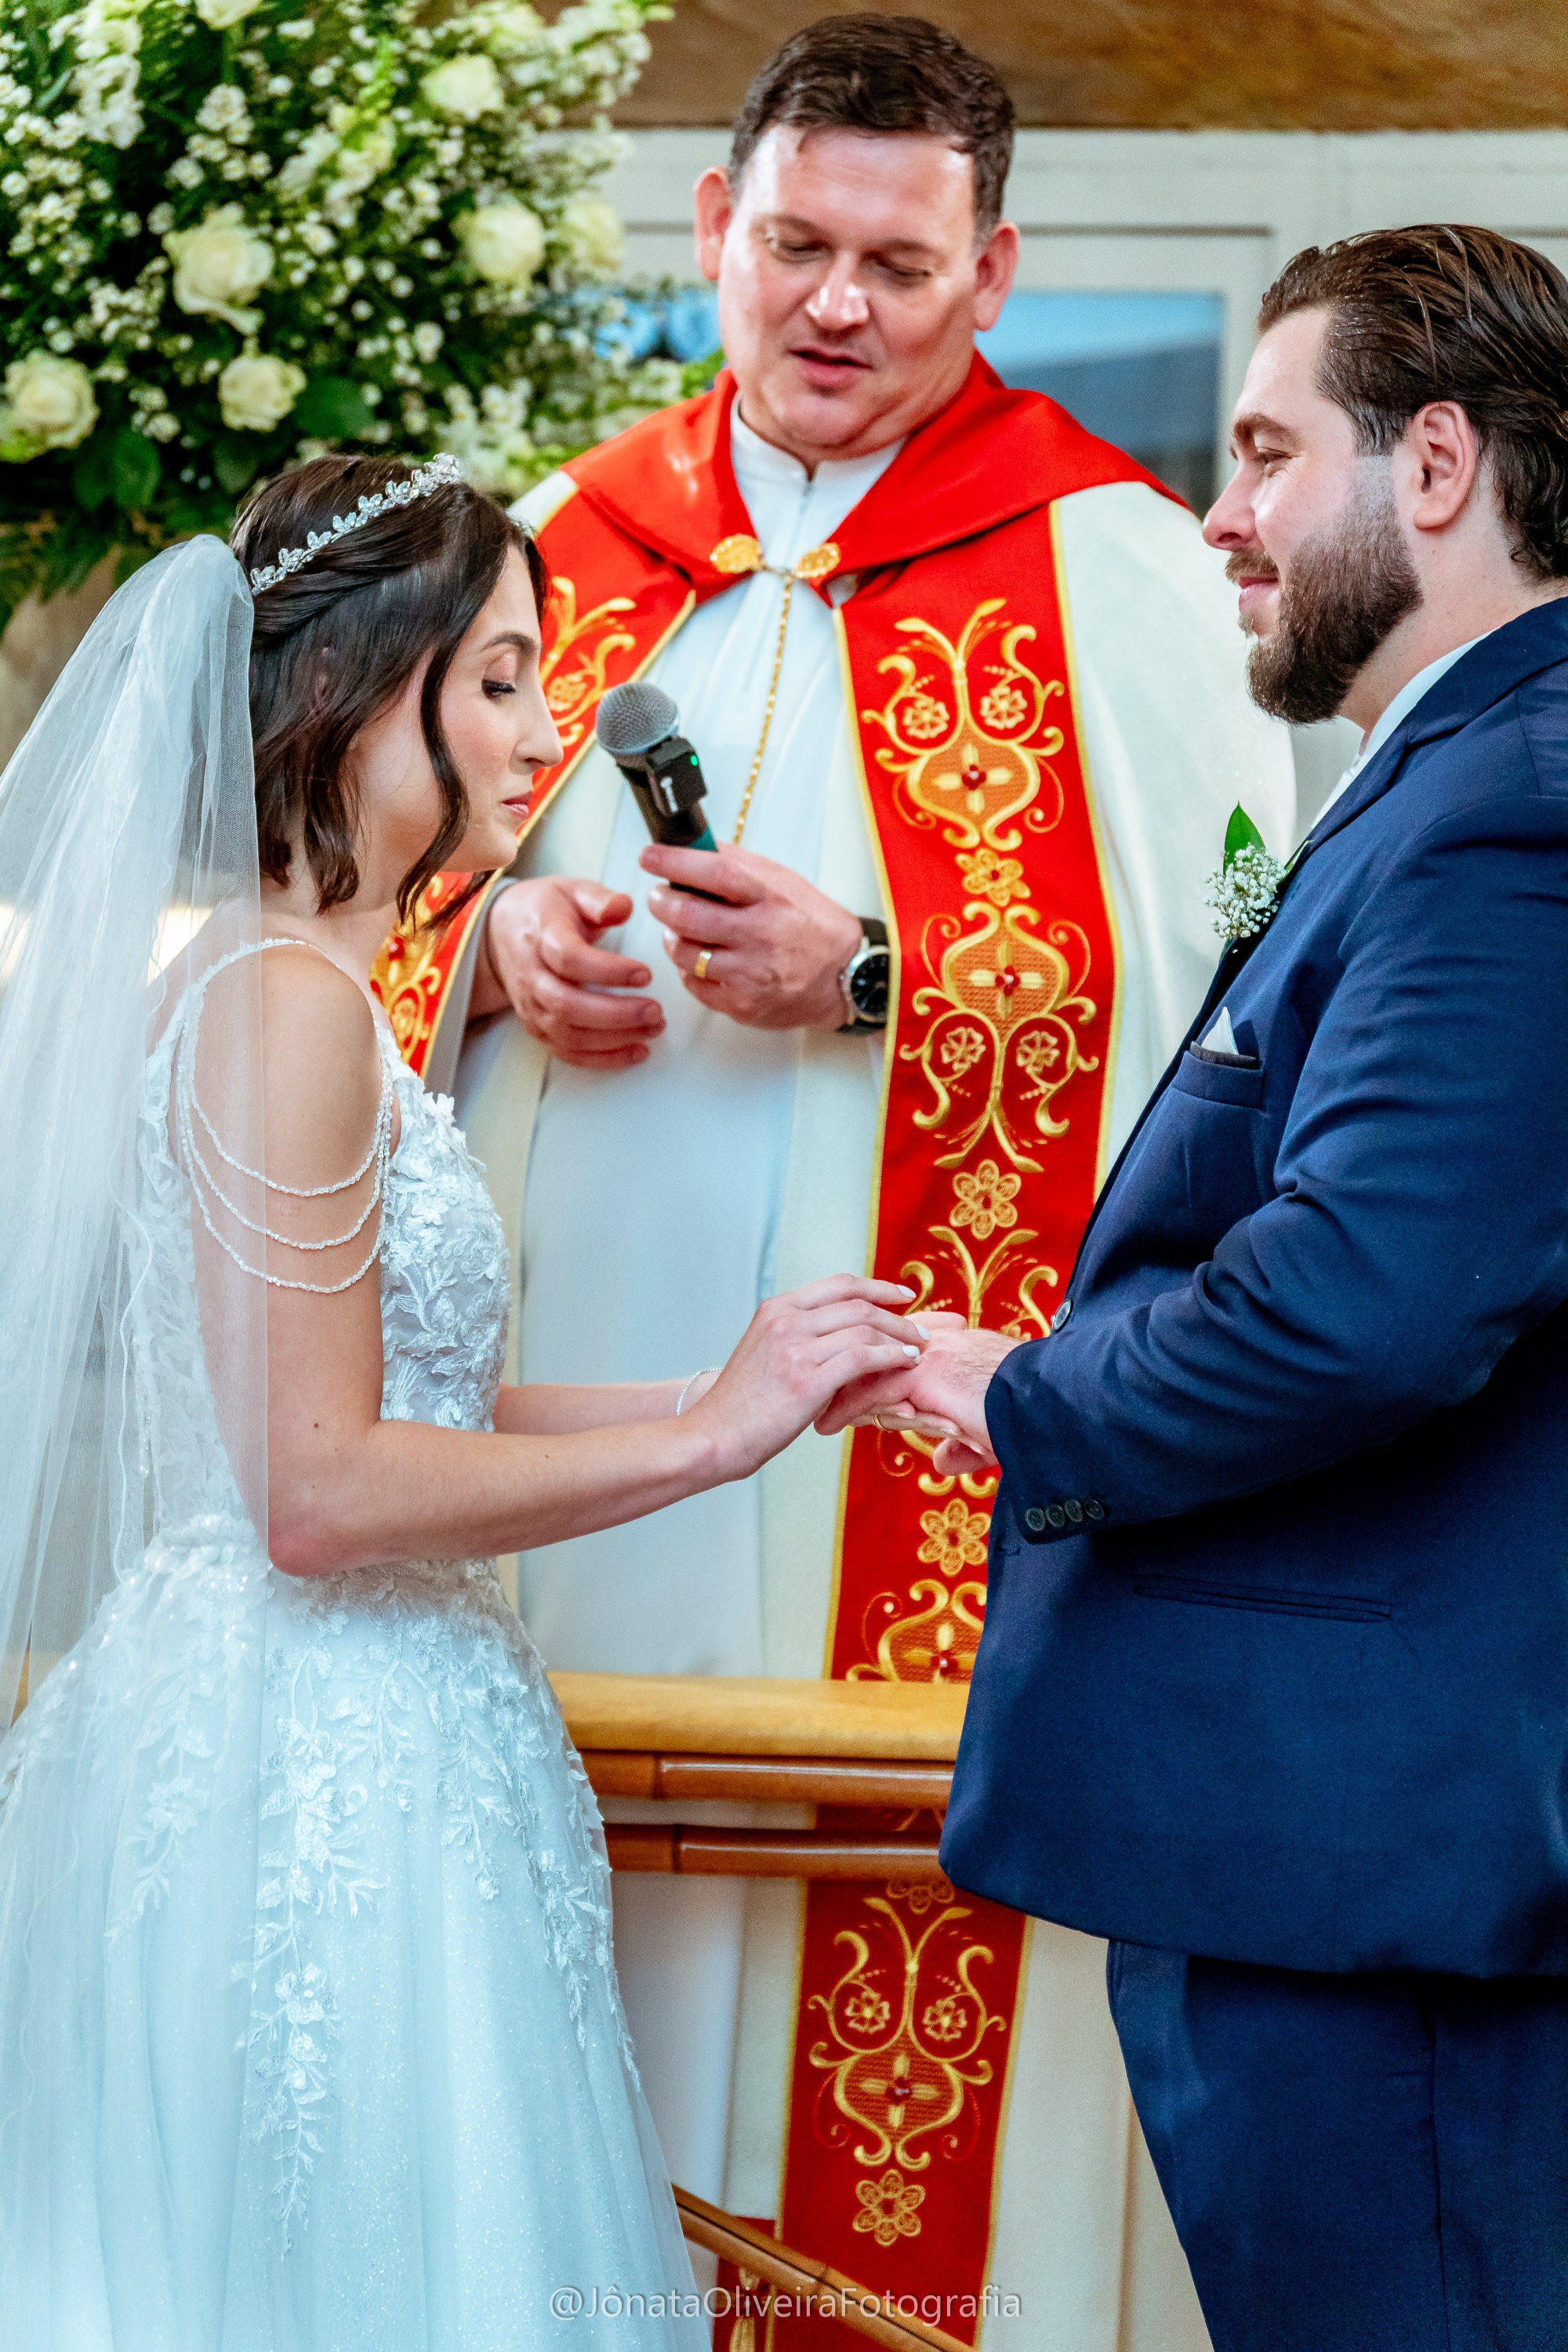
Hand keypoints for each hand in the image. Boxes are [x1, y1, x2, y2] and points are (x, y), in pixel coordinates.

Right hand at [474, 877, 664, 1069]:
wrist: (501, 932)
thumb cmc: (545, 910)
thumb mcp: (572, 890)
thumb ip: (600, 901)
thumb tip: (624, 908)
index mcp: (541, 937)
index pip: (570, 959)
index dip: (609, 971)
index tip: (645, 973)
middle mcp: (532, 976)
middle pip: (568, 1005)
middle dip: (616, 1014)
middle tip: (655, 1011)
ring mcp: (532, 1006)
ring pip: (568, 1034)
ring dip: (614, 1038)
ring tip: (653, 1028)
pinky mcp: (537, 1027)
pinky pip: (567, 1052)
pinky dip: (603, 1058)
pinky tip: (636, 1051)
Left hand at [643, 841, 862, 1031]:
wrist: (846, 976)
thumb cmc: (814, 927)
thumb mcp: (784, 883)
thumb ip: (739, 864)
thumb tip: (696, 845)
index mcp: (770, 898)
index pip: (715, 873)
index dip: (676, 862)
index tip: (651, 855)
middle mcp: (759, 935)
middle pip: (688, 915)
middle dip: (661, 901)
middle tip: (660, 896)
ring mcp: (749, 974)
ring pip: (683, 952)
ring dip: (672, 936)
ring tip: (684, 929)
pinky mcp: (741, 1004)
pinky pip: (693, 983)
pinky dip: (689, 968)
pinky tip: (703, 958)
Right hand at [685, 1276, 924, 1480]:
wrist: (714, 1436)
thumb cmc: (742, 1406)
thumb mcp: (765, 1354)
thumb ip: (798, 1338)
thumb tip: (841, 1338)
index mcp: (776, 1310)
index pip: (838, 1284)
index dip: (877, 1286)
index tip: (902, 1295)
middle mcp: (786, 1321)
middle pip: (857, 1303)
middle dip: (897, 1315)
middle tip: (920, 1329)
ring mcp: (796, 1348)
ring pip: (865, 1328)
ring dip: (900, 1338)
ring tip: (918, 1350)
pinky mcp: (807, 1379)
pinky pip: (863, 1357)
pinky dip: (892, 1357)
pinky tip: (906, 1364)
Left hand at [815, 1313, 1021, 1475]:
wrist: (1050, 1409)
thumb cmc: (1028, 1419)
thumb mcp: (990, 1431)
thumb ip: (963, 1444)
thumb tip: (945, 1463)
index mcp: (954, 1346)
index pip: (897, 1348)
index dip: (869, 1367)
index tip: (847, 1388)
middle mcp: (939, 1343)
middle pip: (873, 1350)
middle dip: (843, 1375)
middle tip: (816, 1399)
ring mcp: (931, 1355)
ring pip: (866, 1366)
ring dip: (837, 1393)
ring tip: (814, 1417)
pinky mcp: (925, 1375)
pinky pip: (872, 1390)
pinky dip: (847, 1409)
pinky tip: (828, 1426)